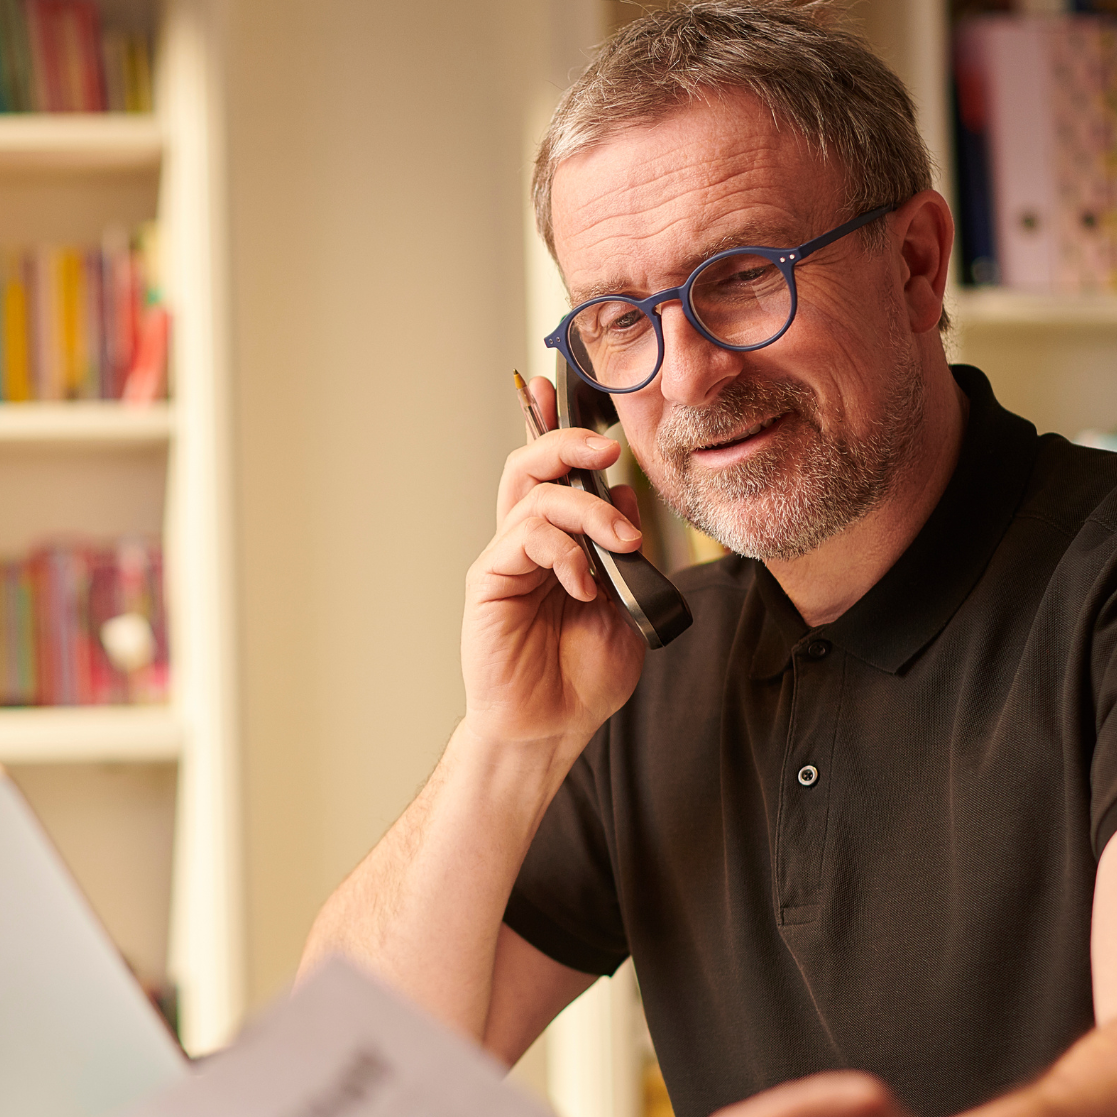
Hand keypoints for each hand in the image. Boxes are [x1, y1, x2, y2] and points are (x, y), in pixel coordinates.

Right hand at [462, 375, 647, 751]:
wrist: (552, 727)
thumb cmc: (582, 676)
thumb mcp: (626, 605)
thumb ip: (625, 553)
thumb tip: (626, 500)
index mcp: (559, 545)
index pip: (555, 475)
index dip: (556, 429)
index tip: (561, 390)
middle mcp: (527, 544)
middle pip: (532, 466)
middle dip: (567, 443)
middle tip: (607, 450)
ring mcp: (506, 559)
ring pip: (535, 495)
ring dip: (588, 511)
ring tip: (621, 545)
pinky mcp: (490, 580)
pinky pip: (525, 537)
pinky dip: (565, 553)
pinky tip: (586, 588)